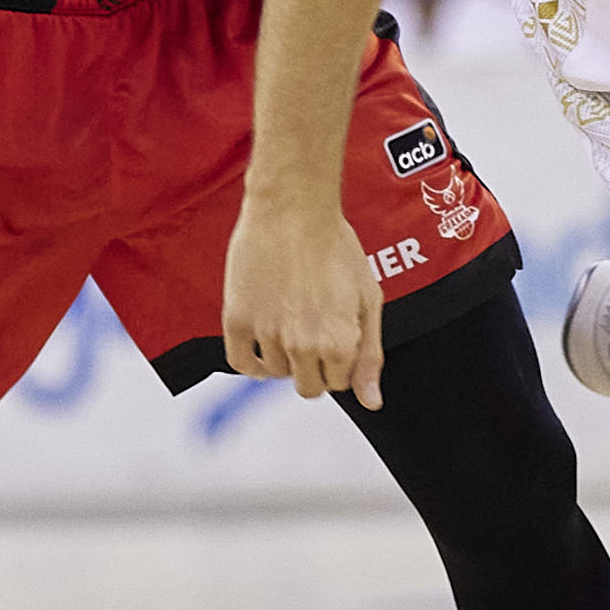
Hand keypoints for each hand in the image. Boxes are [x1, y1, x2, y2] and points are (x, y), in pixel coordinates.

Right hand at [222, 194, 384, 409]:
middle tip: (312, 328)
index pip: (339, 382)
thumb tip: (371, 401)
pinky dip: (251, 361)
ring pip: (276, 373)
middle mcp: (303, 346)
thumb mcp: (367, 299)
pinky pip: (241, 362)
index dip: (340, 359)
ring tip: (290, 316)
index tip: (335, 332)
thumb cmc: (335, 246)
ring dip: (284, 355)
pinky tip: (262, 343)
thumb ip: (370, 356)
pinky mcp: (237, 320)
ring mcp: (267, 335)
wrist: (292, 208)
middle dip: (314, 365)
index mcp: (339, 344)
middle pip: (308, 386)